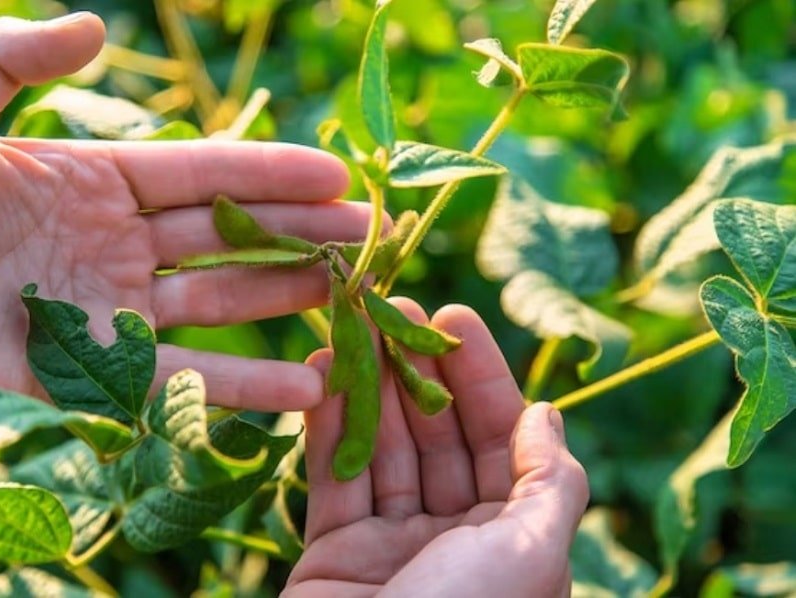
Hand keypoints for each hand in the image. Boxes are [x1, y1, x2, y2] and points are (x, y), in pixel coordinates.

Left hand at [0, 13, 367, 429]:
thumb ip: (11, 56)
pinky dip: (245, 389)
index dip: (270, 173)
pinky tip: (307, 389)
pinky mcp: (92, 383)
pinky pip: (183, 386)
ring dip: (286, 305)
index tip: (337, 173)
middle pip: (227, 239)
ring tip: (352, 302)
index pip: (201, 175)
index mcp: (89, 183)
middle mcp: (112, 249)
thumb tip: (95, 25)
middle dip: (299, 235)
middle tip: (367, 235)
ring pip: (218, 308)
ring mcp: (108, 318)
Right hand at [286, 301, 588, 596]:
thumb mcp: (532, 554)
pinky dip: (326, 427)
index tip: (453, 314)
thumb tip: (550, 412)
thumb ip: (551, 482)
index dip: (481, 374)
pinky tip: (319, 374)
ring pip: (383, 449)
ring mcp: (393, 544)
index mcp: (513, 537)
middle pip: (438, 434)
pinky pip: (332, 478)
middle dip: (416, 369)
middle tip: (392, 305)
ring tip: (350, 325)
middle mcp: (456, 537)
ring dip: (368, 386)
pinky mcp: (334, 553)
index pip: (501, 436)